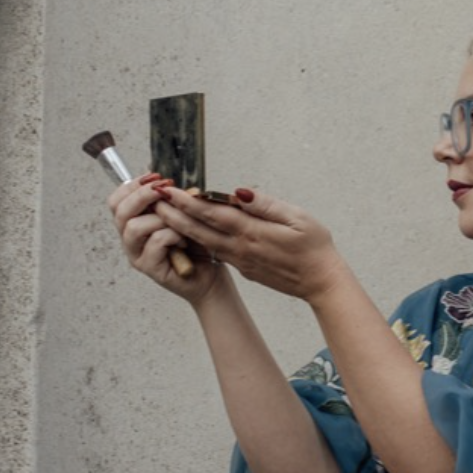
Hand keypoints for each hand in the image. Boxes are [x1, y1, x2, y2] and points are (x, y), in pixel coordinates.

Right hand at [111, 175, 224, 301]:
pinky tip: (184, 240)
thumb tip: (160, 178)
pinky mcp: (151, 269)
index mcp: (134, 224)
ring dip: (160, 218)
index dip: (132, 185)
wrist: (211, 277)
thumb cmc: (197, 247)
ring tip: (180, 223)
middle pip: (119, 211)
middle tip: (164, 189)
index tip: (155, 177)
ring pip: (135, 227)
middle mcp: (130, 240)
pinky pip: (155, 242)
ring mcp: (138, 255)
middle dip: (143, 195)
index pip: (116, 201)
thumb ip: (168, 199)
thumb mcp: (182, 215)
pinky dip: (173, 235)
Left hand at [150, 187, 347, 304]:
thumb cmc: (314, 247)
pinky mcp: (243, 267)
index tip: (168, 190)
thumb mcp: (296, 218)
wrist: (320, 282)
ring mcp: (240, 260)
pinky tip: (191, 230)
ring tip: (164, 213)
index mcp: (252, 233)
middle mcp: (240, 248)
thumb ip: (265, 204)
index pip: (212, 214)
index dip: (187, 201)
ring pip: (204, 242)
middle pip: (200, 229)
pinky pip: (216, 251)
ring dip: (182, 227)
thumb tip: (238, 192)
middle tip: (153, 200)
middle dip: (174, 214)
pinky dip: (199, 239)